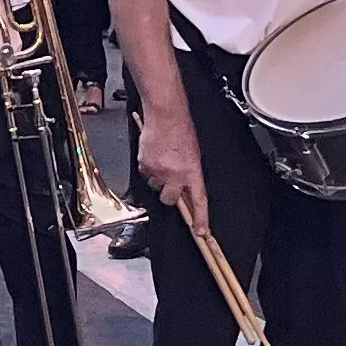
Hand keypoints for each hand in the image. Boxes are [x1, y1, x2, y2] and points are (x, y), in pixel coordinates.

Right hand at [137, 117, 208, 238]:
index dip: (201, 219)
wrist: (165, 114)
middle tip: (171, 181)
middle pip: (170, 199)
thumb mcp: (194, 154)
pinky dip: (148, 168)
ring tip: (163, 159)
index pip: (199, 201)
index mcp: (192, 171)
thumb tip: (187, 189)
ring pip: (156, 185)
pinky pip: (145, 174)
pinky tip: (154, 155)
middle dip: (169, 193)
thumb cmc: (182, 129)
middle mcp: (175, 175)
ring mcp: (158, 171)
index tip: (201, 231)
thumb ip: (190, 174)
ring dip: (158, 178)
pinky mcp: (144, 165)